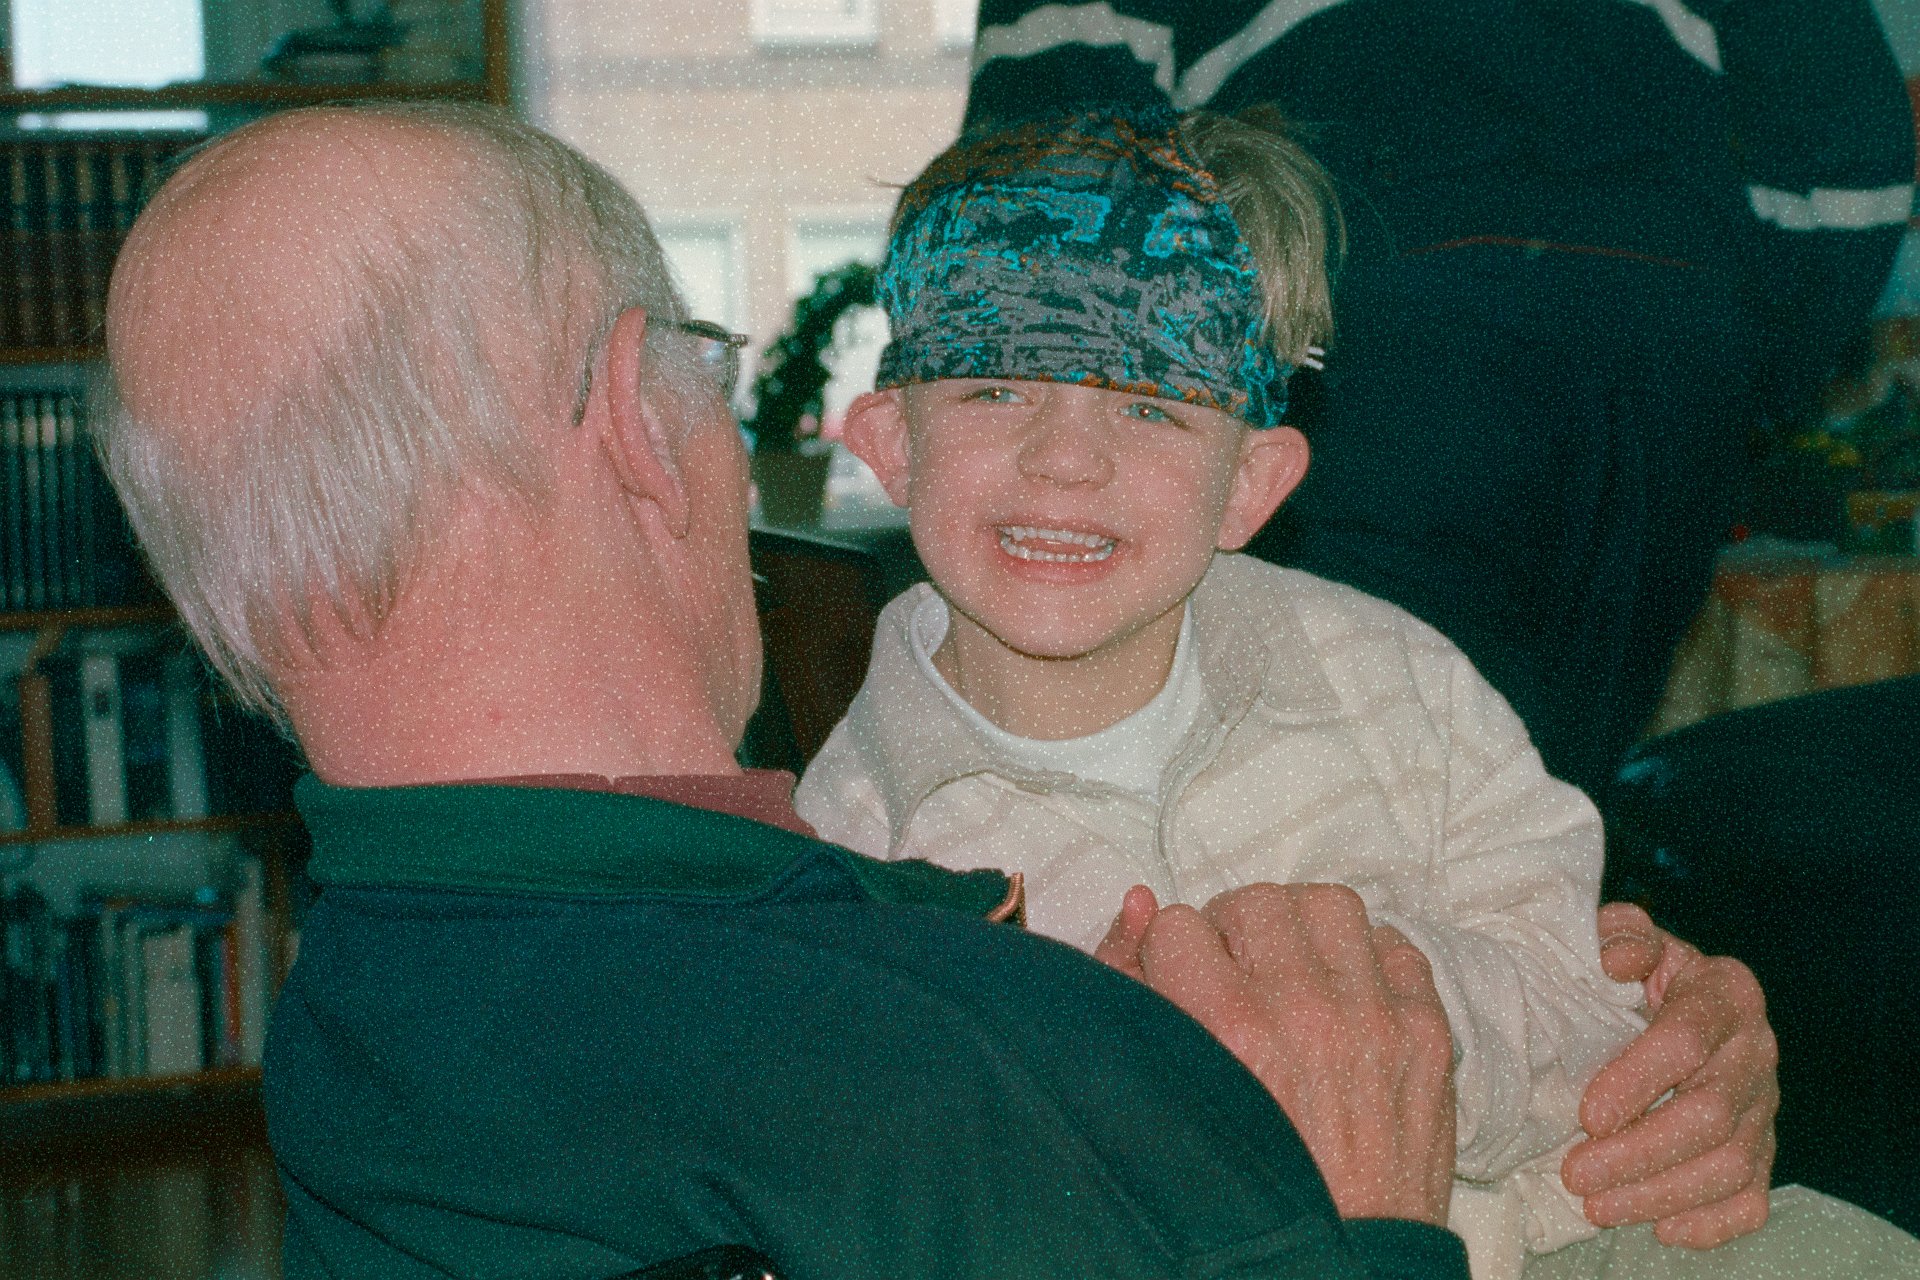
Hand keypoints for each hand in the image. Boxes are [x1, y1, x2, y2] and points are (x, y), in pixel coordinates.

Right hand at [1101, 883, 1456, 1225]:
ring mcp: (1376, 1017)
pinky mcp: (1427, 1032)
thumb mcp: (1159, 1098)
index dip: (1172, 959)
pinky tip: (1347, 1000)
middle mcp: (1304, 1011)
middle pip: (1253, 902)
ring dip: (1302, 932)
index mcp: (1228, 1028)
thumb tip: (1138, 901)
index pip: (1178, 925)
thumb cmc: (1239, 1185)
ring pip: (1328, 904)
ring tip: (1292, 976)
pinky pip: (1396, 945)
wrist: (1339, 1256)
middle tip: (1235, 980)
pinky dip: (1367, 962)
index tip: (1183, 990)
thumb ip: (1131, 989)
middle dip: (1232, 936)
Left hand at [1562, 904, 1777, 1247]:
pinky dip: (1711, 1222)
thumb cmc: (1637, 971)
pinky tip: (1661, 1228)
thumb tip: (1616, 960)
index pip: (1686, 1040)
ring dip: (1660, 1194)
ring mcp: (1766, 1105)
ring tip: (1595, 1207)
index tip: (1586, 1115)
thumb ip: (1620, 935)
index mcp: (1726, 991)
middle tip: (1575, 1174)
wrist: (1677, 999)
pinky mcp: (1764, 1150)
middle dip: (1639, 1152)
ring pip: (1730, 1164)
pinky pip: (1752, 1198)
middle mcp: (1756, 1050)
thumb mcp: (1625, 937)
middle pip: (1710, 1115)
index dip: (1636, 1080)